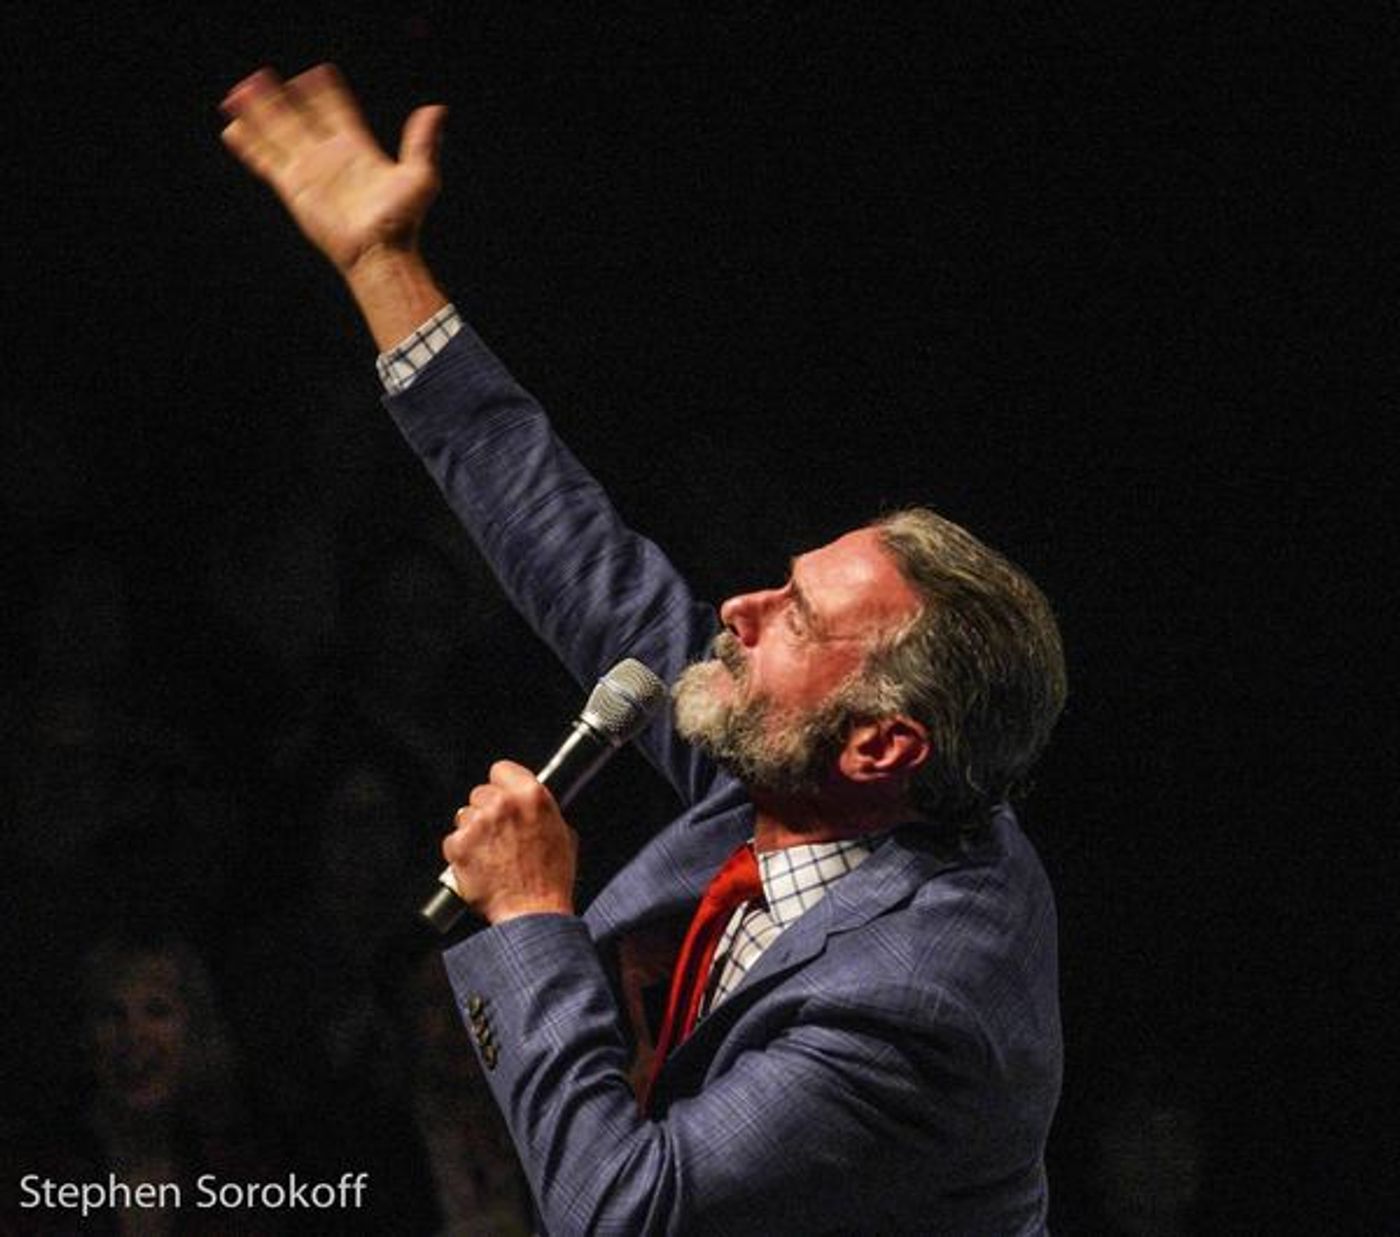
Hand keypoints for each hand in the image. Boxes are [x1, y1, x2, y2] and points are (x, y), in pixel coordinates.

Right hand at [220, 64, 445, 278]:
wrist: (379, 252)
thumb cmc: (403, 221)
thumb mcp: (420, 177)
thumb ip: (423, 142)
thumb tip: (436, 110)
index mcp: (357, 147)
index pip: (336, 110)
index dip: (325, 92)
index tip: (318, 72)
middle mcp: (329, 156)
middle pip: (298, 116)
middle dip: (280, 96)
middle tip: (262, 75)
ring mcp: (309, 170)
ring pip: (277, 132)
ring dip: (258, 113)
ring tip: (239, 91)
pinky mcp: (293, 188)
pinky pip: (266, 161)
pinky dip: (249, 145)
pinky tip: (232, 129)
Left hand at [443, 762, 577, 923]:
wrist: (533, 912)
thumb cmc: (550, 879)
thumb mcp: (562, 833)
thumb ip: (541, 811)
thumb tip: (528, 805)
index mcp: (531, 796)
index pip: (501, 769)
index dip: (502, 784)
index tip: (502, 795)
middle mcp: (502, 804)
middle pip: (480, 792)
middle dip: (487, 810)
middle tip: (498, 833)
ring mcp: (478, 824)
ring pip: (464, 815)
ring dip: (473, 831)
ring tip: (490, 853)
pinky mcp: (459, 845)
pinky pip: (453, 840)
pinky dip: (461, 852)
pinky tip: (479, 865)